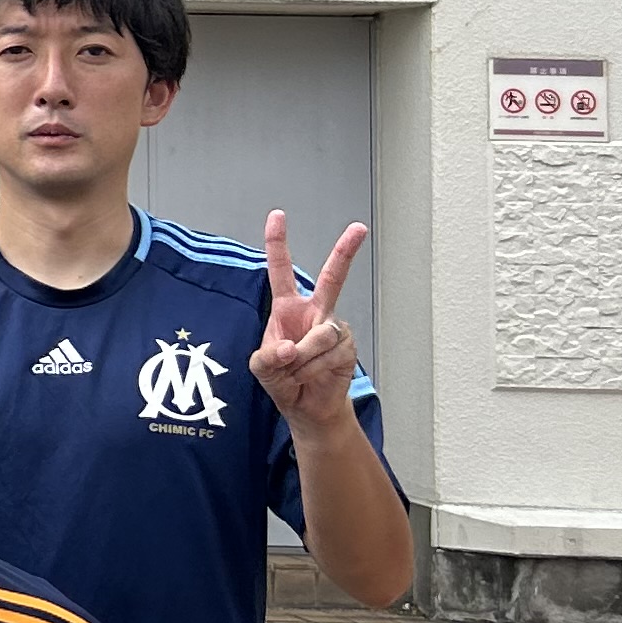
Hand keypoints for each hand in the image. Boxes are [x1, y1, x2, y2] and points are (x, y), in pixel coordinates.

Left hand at [247, 212, 367, 433]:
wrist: (308, 406)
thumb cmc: (283, 379)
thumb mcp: (262, 367)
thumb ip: (267, 357)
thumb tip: (290, 347)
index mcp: (288, 308)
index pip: (281, 270)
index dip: (277, 243)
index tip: (277, 215)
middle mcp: (314, 312)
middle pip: (333, 277)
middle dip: (346, 251)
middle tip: (359, 227)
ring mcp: (333, 328)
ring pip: (319, 336)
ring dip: (301, 359)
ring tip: (294, 372)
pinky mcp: (348, 347)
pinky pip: (327, 354)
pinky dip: (312, 369)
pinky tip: (310, 376)